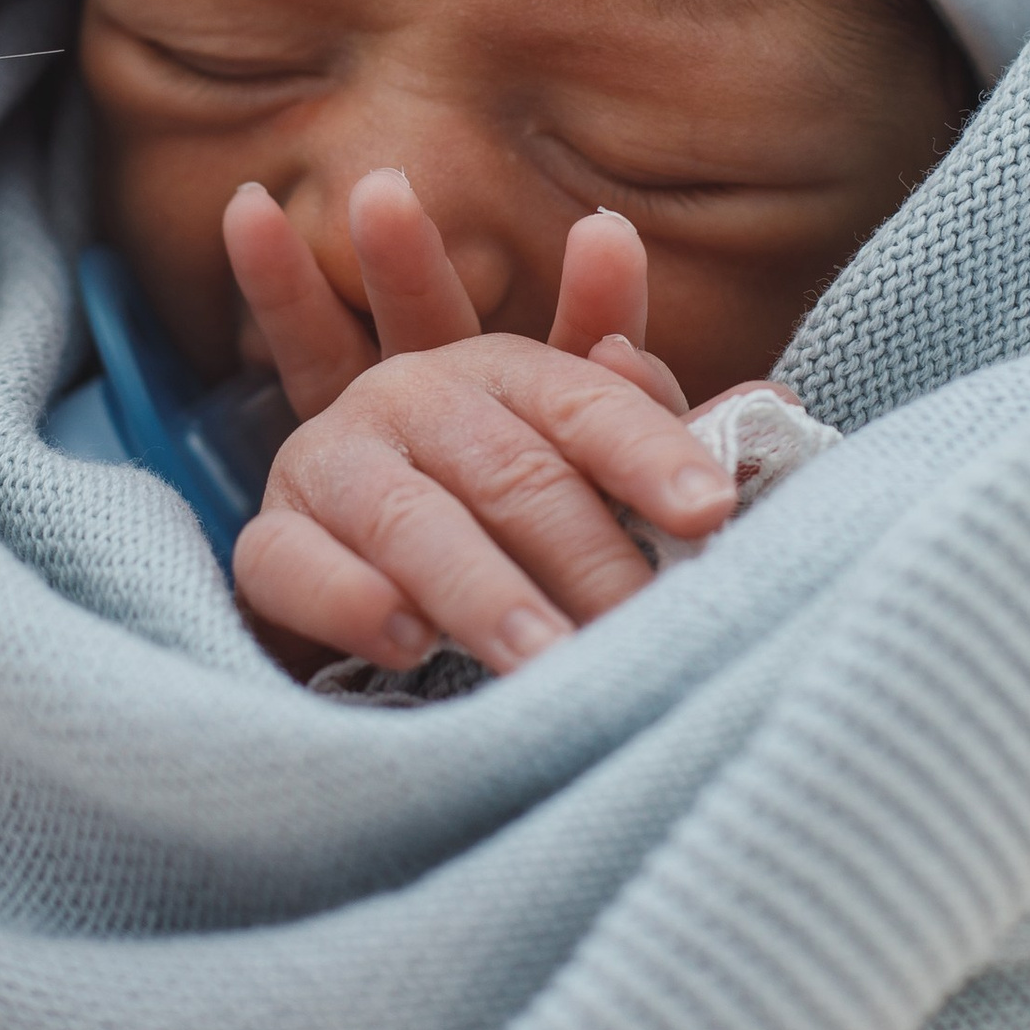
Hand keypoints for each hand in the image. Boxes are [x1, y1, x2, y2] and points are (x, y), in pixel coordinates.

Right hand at [224, 168, 730, 673]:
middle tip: (637, 628)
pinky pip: (298, 566)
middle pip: (510, 471)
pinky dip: (353, 601)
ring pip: (413, 521)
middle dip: (579, 551)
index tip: (713, 512)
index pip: (588, 402)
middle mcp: (412, 394)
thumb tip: (760, 395)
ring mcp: (333, 464)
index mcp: (499, 371)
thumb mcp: (571, 461)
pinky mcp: (269, 540)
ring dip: (479, 589)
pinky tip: (404, 641)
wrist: (352, 574)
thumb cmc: (492, 514)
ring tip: (541, 658)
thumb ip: (647, 425)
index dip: (652, 451)